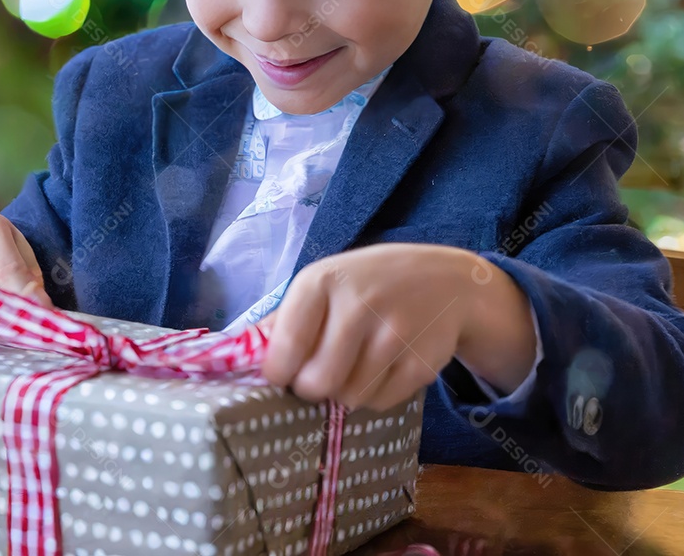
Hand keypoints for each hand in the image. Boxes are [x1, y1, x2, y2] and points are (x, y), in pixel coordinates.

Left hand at [260, 243, 533, 411]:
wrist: (446, 281)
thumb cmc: (369, 283)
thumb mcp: (324, 283)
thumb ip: (283, 319)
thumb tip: (237, 355)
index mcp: (322, 281)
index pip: (285, 348)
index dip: (278, 372)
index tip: (283, 372)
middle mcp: (358, 304)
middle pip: (317, 383)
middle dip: (313, 388)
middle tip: (320, 373)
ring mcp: (394, 334)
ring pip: (349, 398)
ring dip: (346, 392)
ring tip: (355, 365)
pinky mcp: (422, 362)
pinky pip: (381, 403)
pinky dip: (376, 395)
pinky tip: (383, 367)